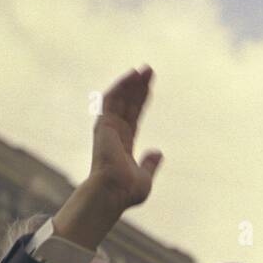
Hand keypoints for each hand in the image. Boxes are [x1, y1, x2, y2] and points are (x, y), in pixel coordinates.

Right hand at [54, 66, 162, 247]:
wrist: (112, 193)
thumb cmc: (125, 192)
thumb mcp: (145, 178)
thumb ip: (150, 164)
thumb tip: (159, 152)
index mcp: (122, 145)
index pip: (133, 117)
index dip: (141, 101)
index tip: (149, 88)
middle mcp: (113, 134)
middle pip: (127, 104)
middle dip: (138, 87)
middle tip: (149, 71)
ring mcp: (107, 128)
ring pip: (120, 99)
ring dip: (131, 83)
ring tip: (145, 69)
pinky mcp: (104, 124)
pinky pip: (112, 99)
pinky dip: (122, 86)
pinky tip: (133, 75)